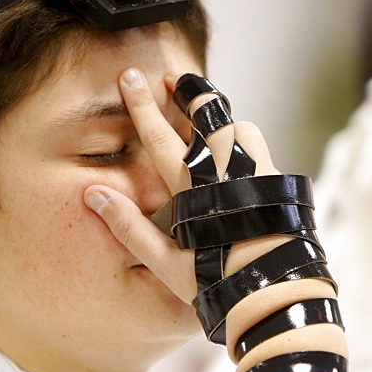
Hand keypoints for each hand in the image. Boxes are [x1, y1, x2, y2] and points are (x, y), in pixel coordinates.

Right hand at [84, 69, 279, 302]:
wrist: (275, 295)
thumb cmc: (216, 284)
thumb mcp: (166, 263)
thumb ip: (129, 226)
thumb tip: (93, 193)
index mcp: (191, 188)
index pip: (159, 136)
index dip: (142, 105)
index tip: (129, 76)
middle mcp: (225, 173)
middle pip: (206, 116)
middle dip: (188, 91)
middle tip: (173, 77)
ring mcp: (256, 173)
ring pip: (238, 127)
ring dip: (221, 117)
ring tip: (209, 115)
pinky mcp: (278, 183)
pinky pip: (258, 148)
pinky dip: (243, 141)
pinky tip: (238, 152)